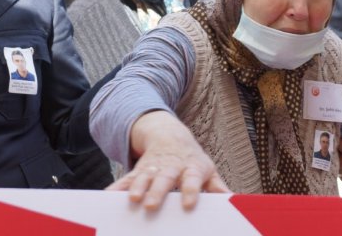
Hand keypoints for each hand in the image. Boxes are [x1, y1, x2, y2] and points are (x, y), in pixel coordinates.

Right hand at [106, 111, 229, 210]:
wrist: (170, 135)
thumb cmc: (192, 160)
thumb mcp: (207, 169)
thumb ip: (217, 186)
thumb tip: (233, 200)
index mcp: (191, 168)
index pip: (193, 180)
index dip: (191, 191)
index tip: (189, 205)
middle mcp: (171, 167)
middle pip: (165, 179)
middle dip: (157, 192)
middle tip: (152, 205)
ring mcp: (153, 168)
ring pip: (144, 177)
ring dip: (137, 188)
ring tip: (132, 199)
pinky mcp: (138, 170)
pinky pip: (126, 179)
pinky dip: (117, 188)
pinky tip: (108, 198)